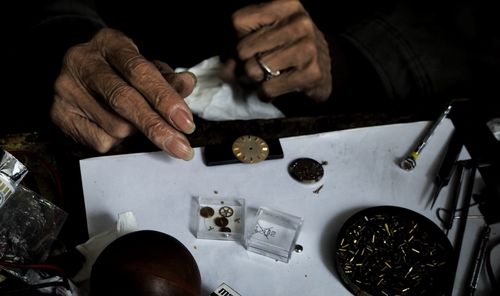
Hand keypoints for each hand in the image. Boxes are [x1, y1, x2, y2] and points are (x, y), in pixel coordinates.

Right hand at [50, 28, 196, 159]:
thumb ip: (167, 78)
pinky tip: (114, 126)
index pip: (140, 71)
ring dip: (135, 133)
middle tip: (181, 146)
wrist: (77, 71)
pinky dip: (117, 142)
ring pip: (116, 126)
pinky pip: (101, 141)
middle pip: (124, 100)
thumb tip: (187, 83)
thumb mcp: (145, 66)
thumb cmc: (120, 70)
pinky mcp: (58, 114)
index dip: (165, 98)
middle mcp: (83, 62)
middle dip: (157, 127)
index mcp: (109, 43)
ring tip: (134, 120)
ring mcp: (66, 89)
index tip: (186, 122)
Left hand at [232, 0, 331, 101]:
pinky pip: (267, 89)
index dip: (236, 39)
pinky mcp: (310, 73)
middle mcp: (299, 22)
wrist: (326, 66)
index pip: (237, 21)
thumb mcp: (266, 34)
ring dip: (255, 80)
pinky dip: (265, 94)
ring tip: (268, 76)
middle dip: (245, 63)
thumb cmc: (288, 47)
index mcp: (285, 4)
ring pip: (253, 71)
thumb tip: (225, 69)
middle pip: (243, 49)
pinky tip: (274, 87)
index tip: (249, 46)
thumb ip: (237, 46)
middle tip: (258, 66)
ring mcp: (307, 48)